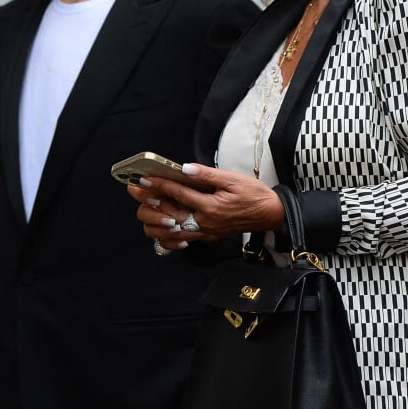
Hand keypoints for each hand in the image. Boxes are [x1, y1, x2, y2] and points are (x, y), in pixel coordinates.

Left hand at [127, 164, 284, 247]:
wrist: (271, 214)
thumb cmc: (254, 194)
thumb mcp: (233, 179)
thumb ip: (208, 175)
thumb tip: (185, 169)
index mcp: (211, 206)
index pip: (180, 194)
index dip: (161, 185)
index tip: (145, 178)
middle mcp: (206, 222)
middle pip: (171, 214)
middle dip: (152, 202)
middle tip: (136, 192)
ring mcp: (207, 231)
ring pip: (174, 231)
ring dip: (157, 220)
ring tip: (146, 208)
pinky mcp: (210, 236)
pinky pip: (185, 239)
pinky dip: (171, 237)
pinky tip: (164, 228)